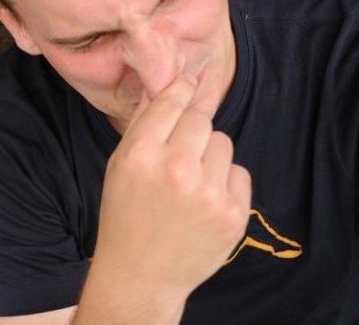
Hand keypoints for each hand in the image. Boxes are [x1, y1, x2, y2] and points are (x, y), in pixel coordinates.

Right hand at [89, 76, 251, 305]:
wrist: (141, 275)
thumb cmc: (125, 216)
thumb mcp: (119, 166)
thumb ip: (141, 124)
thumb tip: (162, 83)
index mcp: (140, 155)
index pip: (172, 100)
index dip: (181, 91)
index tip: (186, 87)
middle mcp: (175, 170)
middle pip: (201, 119)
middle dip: (191, 132)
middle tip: (178, 156)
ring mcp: (207, 193)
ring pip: (223, 143)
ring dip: (209, 156)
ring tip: (189, 183)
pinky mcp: (232, 213)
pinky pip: (239, 172)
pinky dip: (224, 183)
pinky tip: (203, 202)